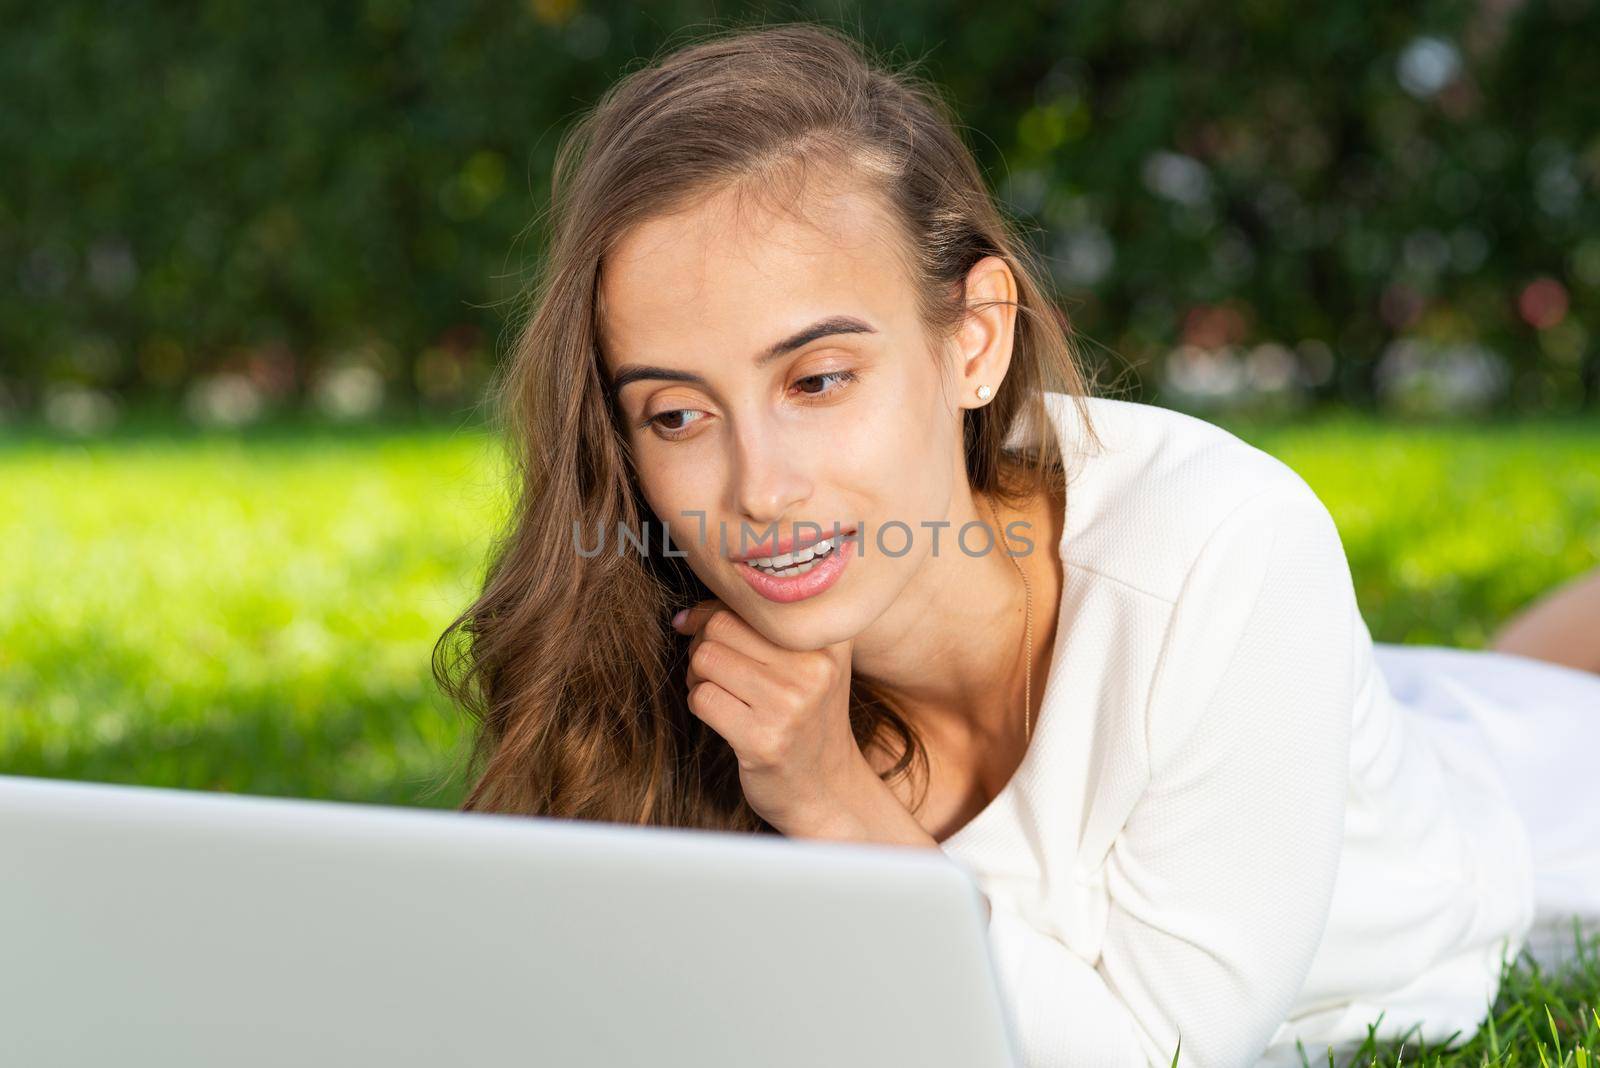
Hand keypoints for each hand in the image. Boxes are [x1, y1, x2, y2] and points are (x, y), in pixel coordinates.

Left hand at [670, 598, 872, 836]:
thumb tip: (686, 616)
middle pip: (720, 626)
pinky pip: (702, 699)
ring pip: (705, 658)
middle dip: (700, 644)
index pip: (749, 602)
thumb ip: (765, 630)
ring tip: (717, 691)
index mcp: (827, 640)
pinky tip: (721, 716)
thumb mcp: (811, 665)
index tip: (697, 627)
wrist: (828, 790)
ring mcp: (790, 706)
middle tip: (710, 668)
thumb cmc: (807, 720)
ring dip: (696, 676)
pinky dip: (698, 704)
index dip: (712, 611)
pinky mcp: (763, 741)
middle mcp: (814, 667)